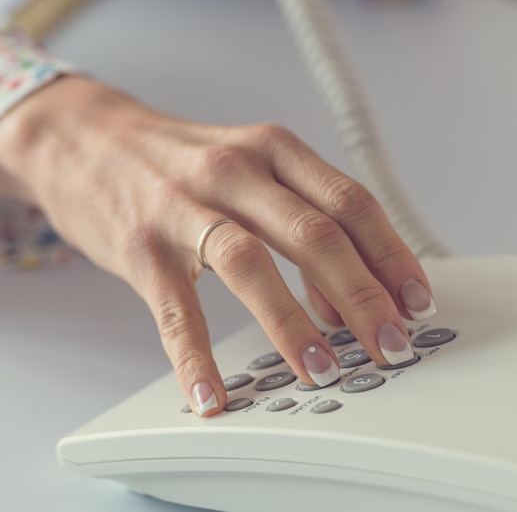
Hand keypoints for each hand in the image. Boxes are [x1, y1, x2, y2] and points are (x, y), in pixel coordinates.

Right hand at [0, 76, 434, 414]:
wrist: (88, 138)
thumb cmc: (182, 160)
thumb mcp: (251, 168)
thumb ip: (300, 221)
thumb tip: (341, 296)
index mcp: (273, 150)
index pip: (350, 202)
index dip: (391, 254)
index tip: (415, 299)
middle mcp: (235, 171)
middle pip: (315, 234)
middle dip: (362, 295)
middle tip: (390, 343)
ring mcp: (184, 205)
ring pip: (252, 264)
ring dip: (295, 323)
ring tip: (325, 367)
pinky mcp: (141, 245)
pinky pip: (176, 308)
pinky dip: (197, 357)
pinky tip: (214, 392)